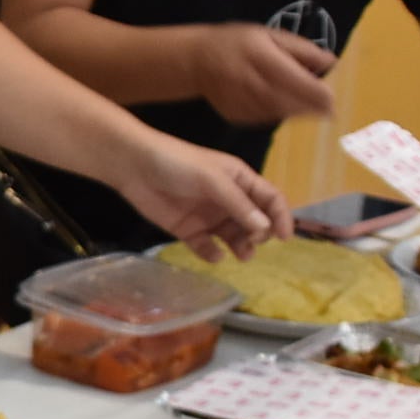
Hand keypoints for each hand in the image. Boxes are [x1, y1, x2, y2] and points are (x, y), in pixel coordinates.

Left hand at [113, 133, 289, 258]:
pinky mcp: (189, 230)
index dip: (281, 217)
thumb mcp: (212, 179)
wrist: (134, 167)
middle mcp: (228, 200)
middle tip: (253, 241)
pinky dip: (213, 254)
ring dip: (242, 247)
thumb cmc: (178, 163)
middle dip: (261, 234)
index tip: (285, 237)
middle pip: (256, 222)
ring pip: (234, 237)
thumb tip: (265, 228)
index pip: (270, 199)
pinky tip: (214, 255)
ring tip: (242, 254)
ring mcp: (209, 216)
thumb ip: (237, 204)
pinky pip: (207, 247)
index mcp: (239, 180)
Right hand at [194, 23, 337, 127]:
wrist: (197, 61)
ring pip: (282, 114)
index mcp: (263, 59)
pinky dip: (280, 114)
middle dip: (314, 109)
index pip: (300, 83)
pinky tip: (284, 107)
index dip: (320, 96)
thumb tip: (330, 61)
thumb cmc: (237, 42)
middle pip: (293, 104)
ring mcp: (243, 104)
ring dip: (299, 113)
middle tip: (330, 112)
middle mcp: (253, 84)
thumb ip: (300, 49)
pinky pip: (266, 118)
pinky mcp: (238, 117)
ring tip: (312, 110)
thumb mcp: (269, 34)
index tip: (333, 102)